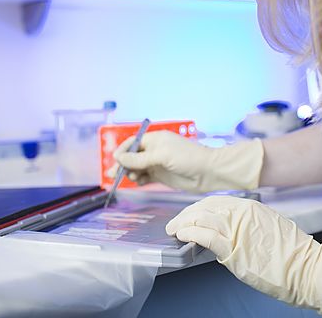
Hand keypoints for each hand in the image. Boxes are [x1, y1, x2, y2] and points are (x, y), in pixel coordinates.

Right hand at [113, 131, 263, 192]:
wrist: (208, 172)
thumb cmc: (188, 158)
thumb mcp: (161, 156)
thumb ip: (139, 159)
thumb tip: (119, 158)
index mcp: (155, 139)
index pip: (133, 143)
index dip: (123, 150)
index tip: (115, 159)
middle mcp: (155, 150)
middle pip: (133, 156)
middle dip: (123, 164)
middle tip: (113, 176)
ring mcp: (158, 164)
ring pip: (137, 168)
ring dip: (130, 173)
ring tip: (131, 179)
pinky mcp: (161, 176)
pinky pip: (145, 177)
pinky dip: (139, 180)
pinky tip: (137, 183)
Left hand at [166, 196, 321, 315]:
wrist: (307, 269)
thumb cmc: (292, 253)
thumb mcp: (269, 225)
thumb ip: (248, 222)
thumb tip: (230, 226)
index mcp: (250, 207)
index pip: (216, 202)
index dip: (198, 208)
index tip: (189, 214)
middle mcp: (242, 214)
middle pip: (205, 208)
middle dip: (187, 215)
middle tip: (175, 223)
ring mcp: (237, 230)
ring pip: (202, 219)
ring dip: (184, 224)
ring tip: (175, 230)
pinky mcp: (234, 249)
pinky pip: (206, 237)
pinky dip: (191, 233)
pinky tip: (183, 235)